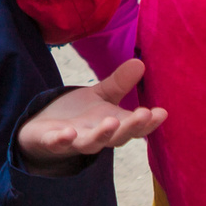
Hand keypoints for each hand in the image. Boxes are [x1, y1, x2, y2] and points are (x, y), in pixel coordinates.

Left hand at [17, 60, 164, 173]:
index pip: (133, 127)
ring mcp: (75, 141)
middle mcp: (97, 137)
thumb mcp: (101, 95)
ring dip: (101, 135)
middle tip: (145, 114)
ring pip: (90, 143)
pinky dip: (62, 140)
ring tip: (112, 122)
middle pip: (117, 137)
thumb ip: (119, 83)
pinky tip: (68, 133)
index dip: (148, 123)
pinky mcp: (51, 141)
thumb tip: (140, 62)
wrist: (44, 129)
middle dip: (131, 127)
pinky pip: (57, 144)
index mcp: (112, 126)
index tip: (162, 112)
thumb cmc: (79, 115)